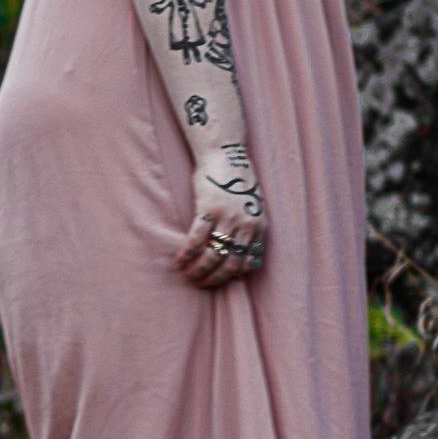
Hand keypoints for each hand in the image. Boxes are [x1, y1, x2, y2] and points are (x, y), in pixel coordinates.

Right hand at [176, 144, 266, 289]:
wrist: (225, 154)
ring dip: (198, 270)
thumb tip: (246, 262)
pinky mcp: (209, 209)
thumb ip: (251, 232)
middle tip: (198, 283)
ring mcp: (228, 217)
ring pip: (213, 255)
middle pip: (229, 264)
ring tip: (186, 275)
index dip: (229, 277)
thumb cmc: (236, 182)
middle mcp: (246, 225)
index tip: (215, 281)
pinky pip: (196, 240)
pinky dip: (186, 254)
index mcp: (258, 226)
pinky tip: (178, 261)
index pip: (246, 263)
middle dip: (212, 278)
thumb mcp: (254, 208)